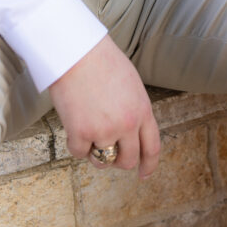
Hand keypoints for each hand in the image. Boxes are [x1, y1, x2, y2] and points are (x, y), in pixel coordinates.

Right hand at [49, 35, 160, 177]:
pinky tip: (74, 125)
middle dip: (119, 160)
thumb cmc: (103, 62)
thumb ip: (135, 109)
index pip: (152, 146)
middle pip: (128, 160)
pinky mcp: (81, 133)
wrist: (78, 52)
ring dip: (95, 152)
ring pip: (102, 161)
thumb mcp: (131, 85)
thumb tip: (131, 133)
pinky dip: (76, 143)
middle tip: (108, 152)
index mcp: (143, 110)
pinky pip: (79, 153)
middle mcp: (128, 124)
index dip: (149, 164)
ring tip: (89, 131)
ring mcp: (104, 130)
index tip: (144, 174)